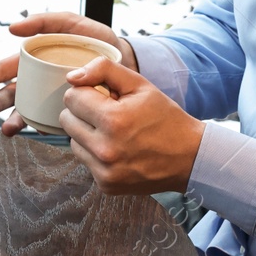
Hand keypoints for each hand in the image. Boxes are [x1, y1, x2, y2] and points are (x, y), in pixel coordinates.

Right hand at [0, 12, 136, 135]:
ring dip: (12, 117)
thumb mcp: (73, 24)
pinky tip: (28, 131)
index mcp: (40, 57)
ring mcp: (52, 95)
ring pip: (26, 107)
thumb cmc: (97, 41)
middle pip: (14, 89)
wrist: (126, 63)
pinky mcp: (65, 109)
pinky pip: (47, 119)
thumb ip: (46, 20)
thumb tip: (13, 27)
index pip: (13, 65)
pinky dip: (35, 126)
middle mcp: (42, 77)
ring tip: (6, 128)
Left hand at [59, 57, 204, 195]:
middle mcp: (105, 149)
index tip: (104, 96)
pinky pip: (85, 161)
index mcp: (113, 120)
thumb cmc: (164, 117)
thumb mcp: (139, 84)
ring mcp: (104, 171)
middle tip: (108, 113)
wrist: (188, 157)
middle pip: (67, 120)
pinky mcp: (106, 185)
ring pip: (73, 142)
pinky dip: (96, 153)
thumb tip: (71, 77)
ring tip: (114, 132)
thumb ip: (103, 71)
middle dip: (84, 112)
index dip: (87, 92)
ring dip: (87, 133)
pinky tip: (118, 150)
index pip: (72, 98)